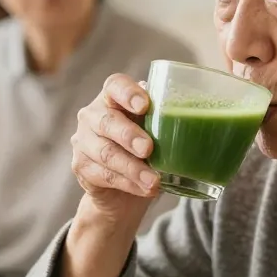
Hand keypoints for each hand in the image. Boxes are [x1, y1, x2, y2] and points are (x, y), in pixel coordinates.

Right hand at [70, 73, 159, 224]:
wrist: (121, 191)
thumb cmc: (143, 150)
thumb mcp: (155, 132)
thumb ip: (165, 121)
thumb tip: (195, 118)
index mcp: (112, 98)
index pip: (115, 85)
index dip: (128, 93)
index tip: (145, 106)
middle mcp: (92, 115)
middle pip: (107, 121)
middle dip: (129, 135)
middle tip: (148, 149)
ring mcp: (83, 141)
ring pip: (106, 152)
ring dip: (132, 168)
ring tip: (153, 181)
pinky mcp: (81, 166)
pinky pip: (104, 175)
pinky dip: (128, 184)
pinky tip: (145, 189)